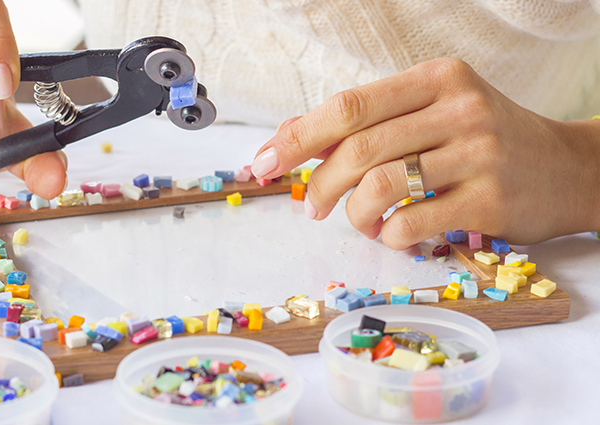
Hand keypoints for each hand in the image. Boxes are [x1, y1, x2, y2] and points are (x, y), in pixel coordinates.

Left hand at [251, 58, 599, 249]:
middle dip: (319, 183)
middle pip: (358, 148)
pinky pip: (412, 223)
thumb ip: (368, 121)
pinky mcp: (490, 199)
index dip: (297, 137)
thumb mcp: (431, 112)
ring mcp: (478, 153)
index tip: (262, 163)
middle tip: (311, 206)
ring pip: (381, 186)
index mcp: (436, 79)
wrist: (568, 168)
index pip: (349, 105)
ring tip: (359, 221)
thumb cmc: (484, 140)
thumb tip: (290, 137)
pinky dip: (388, 235)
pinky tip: (393, 232)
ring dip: (354, 214)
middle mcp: (459, 108)